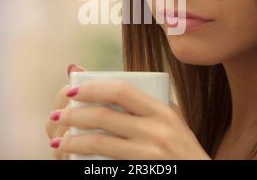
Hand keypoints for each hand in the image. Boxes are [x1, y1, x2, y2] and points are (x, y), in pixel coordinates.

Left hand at [48, 66, 210, 159]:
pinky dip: (85, 160)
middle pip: (104, 116)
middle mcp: (157, 130)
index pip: (120, 91)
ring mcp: (150, 154)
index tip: (72, 91)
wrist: (198, 178)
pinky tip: (74, 158)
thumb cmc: (181, 149)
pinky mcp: (142, 171)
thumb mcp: (172, 121)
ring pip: (100, 142)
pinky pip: (106, 165)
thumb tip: (106, 85)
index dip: (92, 88)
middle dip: (74, 115)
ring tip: (58, 141)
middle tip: (58, 116)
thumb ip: (146, 104)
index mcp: (162, 111)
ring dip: (72, 140)